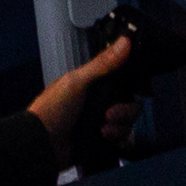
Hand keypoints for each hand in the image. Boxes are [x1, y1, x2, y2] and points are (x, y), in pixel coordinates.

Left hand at [32, 33, 142, 159]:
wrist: (42, 144)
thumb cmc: (53, 108)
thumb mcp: (77, 82)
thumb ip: (102, 64)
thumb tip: (126, 41)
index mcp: (94, 82)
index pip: (124, 77)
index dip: (137, 82)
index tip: (143, 88)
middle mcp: (101, 99)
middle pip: (131, 100)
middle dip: (126, 109)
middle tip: (110, 113)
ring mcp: (103, 119)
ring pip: (129, 119)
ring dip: (120, 123)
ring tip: (103, 127)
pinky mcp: (104, 137)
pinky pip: (123, 135)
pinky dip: (116, 135)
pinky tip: (102, 136)